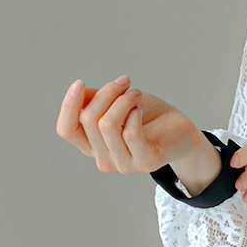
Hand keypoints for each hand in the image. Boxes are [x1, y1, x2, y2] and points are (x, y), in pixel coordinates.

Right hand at [56, 74, 201, 173]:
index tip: (80, 82)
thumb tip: (80, 93)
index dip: (68, 106)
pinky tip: (141, 108)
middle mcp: (104, 159)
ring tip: (136, 94)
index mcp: (92, 145)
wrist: (180, 131)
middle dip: (107, 92)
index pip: (66, 130)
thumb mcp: (118, 102)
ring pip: (108, 125)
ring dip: (123, 100)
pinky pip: (130, 133)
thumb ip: (96, 100)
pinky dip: (134, 113)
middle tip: (125, 82)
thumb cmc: (147, 116)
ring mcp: (124, 164)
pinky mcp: (145, 162)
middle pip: (89, 120)